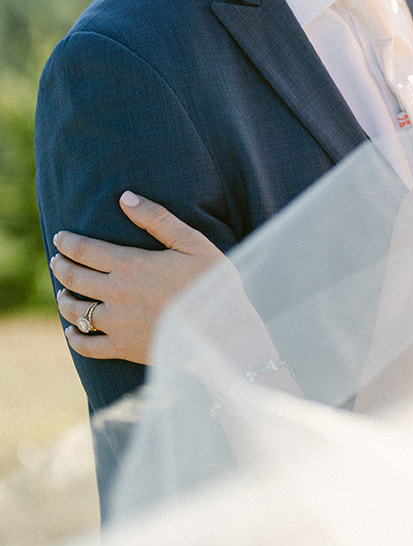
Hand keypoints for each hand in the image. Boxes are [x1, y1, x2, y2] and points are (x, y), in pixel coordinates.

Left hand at [53, 192, 229, 365]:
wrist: (222, 330)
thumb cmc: (211, 283)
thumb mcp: (191, 242)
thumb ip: (157, 219)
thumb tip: (125, 197)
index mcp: (131, 264)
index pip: (85, 250)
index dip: (68, 242)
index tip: (60, 237)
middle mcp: (116, 293)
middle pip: (74, 277)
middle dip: (60, 266)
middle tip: (56, 260)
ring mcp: (117, 323)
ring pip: (74, 310)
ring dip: (63, 299)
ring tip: (62, 293)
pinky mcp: (123, 348)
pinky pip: (87, 345)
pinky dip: (75, 337)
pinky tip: (72, 331)